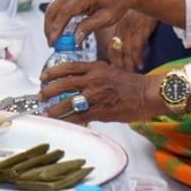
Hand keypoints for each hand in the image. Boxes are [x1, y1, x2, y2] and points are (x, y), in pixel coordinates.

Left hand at [39, 60, 162, 123]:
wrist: (148, 93)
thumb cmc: (131, 84)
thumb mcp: (110, 71)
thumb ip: (93, 74)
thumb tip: (78, 82)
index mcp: (95, 68)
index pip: (67, 67)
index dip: (52, 72)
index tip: (43, 77)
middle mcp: (93, 80)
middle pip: (63, 84)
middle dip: (48, 91)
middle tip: (41, 95)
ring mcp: (95, 96)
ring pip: (68, 102)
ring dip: (54, 109)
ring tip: (48, 112)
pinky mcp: (100, 111)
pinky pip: (78, 117)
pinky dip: (68, 120)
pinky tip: (61, 123)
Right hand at [43, 0, 139, 45]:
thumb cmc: (116, 4)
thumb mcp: (107, 19)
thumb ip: (90, 27)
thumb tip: (75, 40)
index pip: (65, 12)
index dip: (57, 28)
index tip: (53, 42)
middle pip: (54, 8)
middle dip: (49, 27)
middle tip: (50, 43)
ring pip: (53, 6)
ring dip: (50, 23)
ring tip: (52, 38)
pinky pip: (57, 5)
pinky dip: (55, 17)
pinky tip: (57, 29)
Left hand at [104, 10, 155, 71]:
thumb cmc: (137, 12)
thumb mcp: (127, 21)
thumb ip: (123, 34)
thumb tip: (121, 49)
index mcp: (118, 28)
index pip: (111, 47)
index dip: (113, 60)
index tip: (114, 70)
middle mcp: (122, 30)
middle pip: (117, 51)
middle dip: (119, 65)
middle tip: (122, 76)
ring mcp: (132, 30)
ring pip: (127, 51)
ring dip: (129, 64)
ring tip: (131, 73)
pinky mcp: (142, 30)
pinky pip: (138, 47)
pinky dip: (138, 58)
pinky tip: (140, 65)